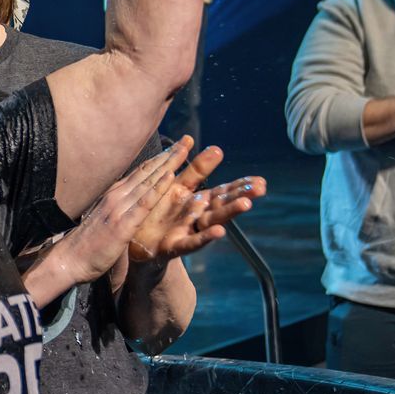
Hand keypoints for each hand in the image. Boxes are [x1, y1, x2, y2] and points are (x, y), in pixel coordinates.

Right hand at [37, 140, 189, 295]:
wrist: (69, 259)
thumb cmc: (87, 244)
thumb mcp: (103, 218)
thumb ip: (116, 207)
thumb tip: (127, 201)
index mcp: (114, 195)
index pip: (140, 172)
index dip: (159, 159)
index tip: (175, 147)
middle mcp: (117, 195)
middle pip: (147, 171)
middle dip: (168, 155)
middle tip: (186, 140)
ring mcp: (120, 208)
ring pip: (148, 181)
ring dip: (167, 165)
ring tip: (184, 150)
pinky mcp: (124, 224)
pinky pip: (144, 203)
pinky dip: (158, 188)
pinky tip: (171, 176)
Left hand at [128, 142, 266, 263]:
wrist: (134, 241)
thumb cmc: (157, 212)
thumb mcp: (177, 187)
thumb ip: (197, 169)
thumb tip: (217, 147)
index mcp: (197, 200)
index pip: (223, 191)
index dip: (240, 186)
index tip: (260, 180)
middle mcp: (197, 216)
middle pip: (222, 204)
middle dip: (241, 196)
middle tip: (260, 188)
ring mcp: (187, 231)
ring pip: (212, 221)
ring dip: (229, 212)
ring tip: (246, 204)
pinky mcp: (174, 246)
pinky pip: (192, 242)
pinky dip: (206, 237)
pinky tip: (220, 232)